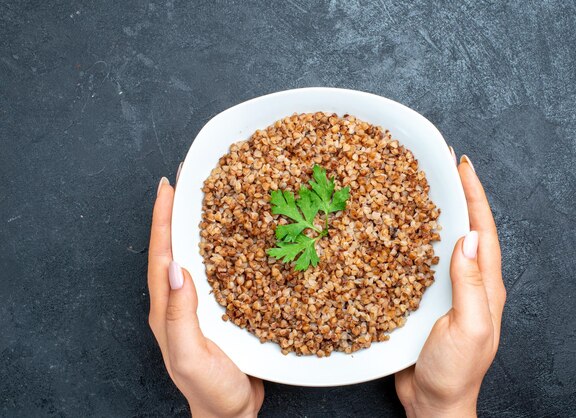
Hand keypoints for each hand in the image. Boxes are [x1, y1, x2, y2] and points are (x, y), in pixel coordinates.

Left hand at [148, 176, 263, 417]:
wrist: (230, 415)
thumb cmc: (210, 390)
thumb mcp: (190, 355)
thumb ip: (180, 314)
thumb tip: (177, 268)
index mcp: (167, 310)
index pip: (162, 255)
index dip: (163, 220)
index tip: (168, 187)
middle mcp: (179, 303)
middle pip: (173, 249)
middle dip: (174, 214)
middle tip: (184, 183)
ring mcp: (198, 307)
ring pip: (193, 257)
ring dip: (195, 228)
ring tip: (204, 201)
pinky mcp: (217, 311)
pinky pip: (215, 272)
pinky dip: (218, 250)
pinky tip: (231, 241)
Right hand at [395, 154, 506, 417]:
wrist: (434, 402)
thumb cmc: (454, 372)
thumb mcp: (469, 328)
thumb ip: (470, 285)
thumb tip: (467, 238)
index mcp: (486, 287)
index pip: (483, 231)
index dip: (475, 196)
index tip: (463, 166)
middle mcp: (469, 283)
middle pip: (465, 229)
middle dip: (458, 196)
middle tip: (442, 167)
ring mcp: (447, 290)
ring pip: (442, 243)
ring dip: (435, 214)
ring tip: (420, 188)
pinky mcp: (426, 299)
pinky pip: (423, 262)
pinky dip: (413, 241)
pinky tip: (397, 231)